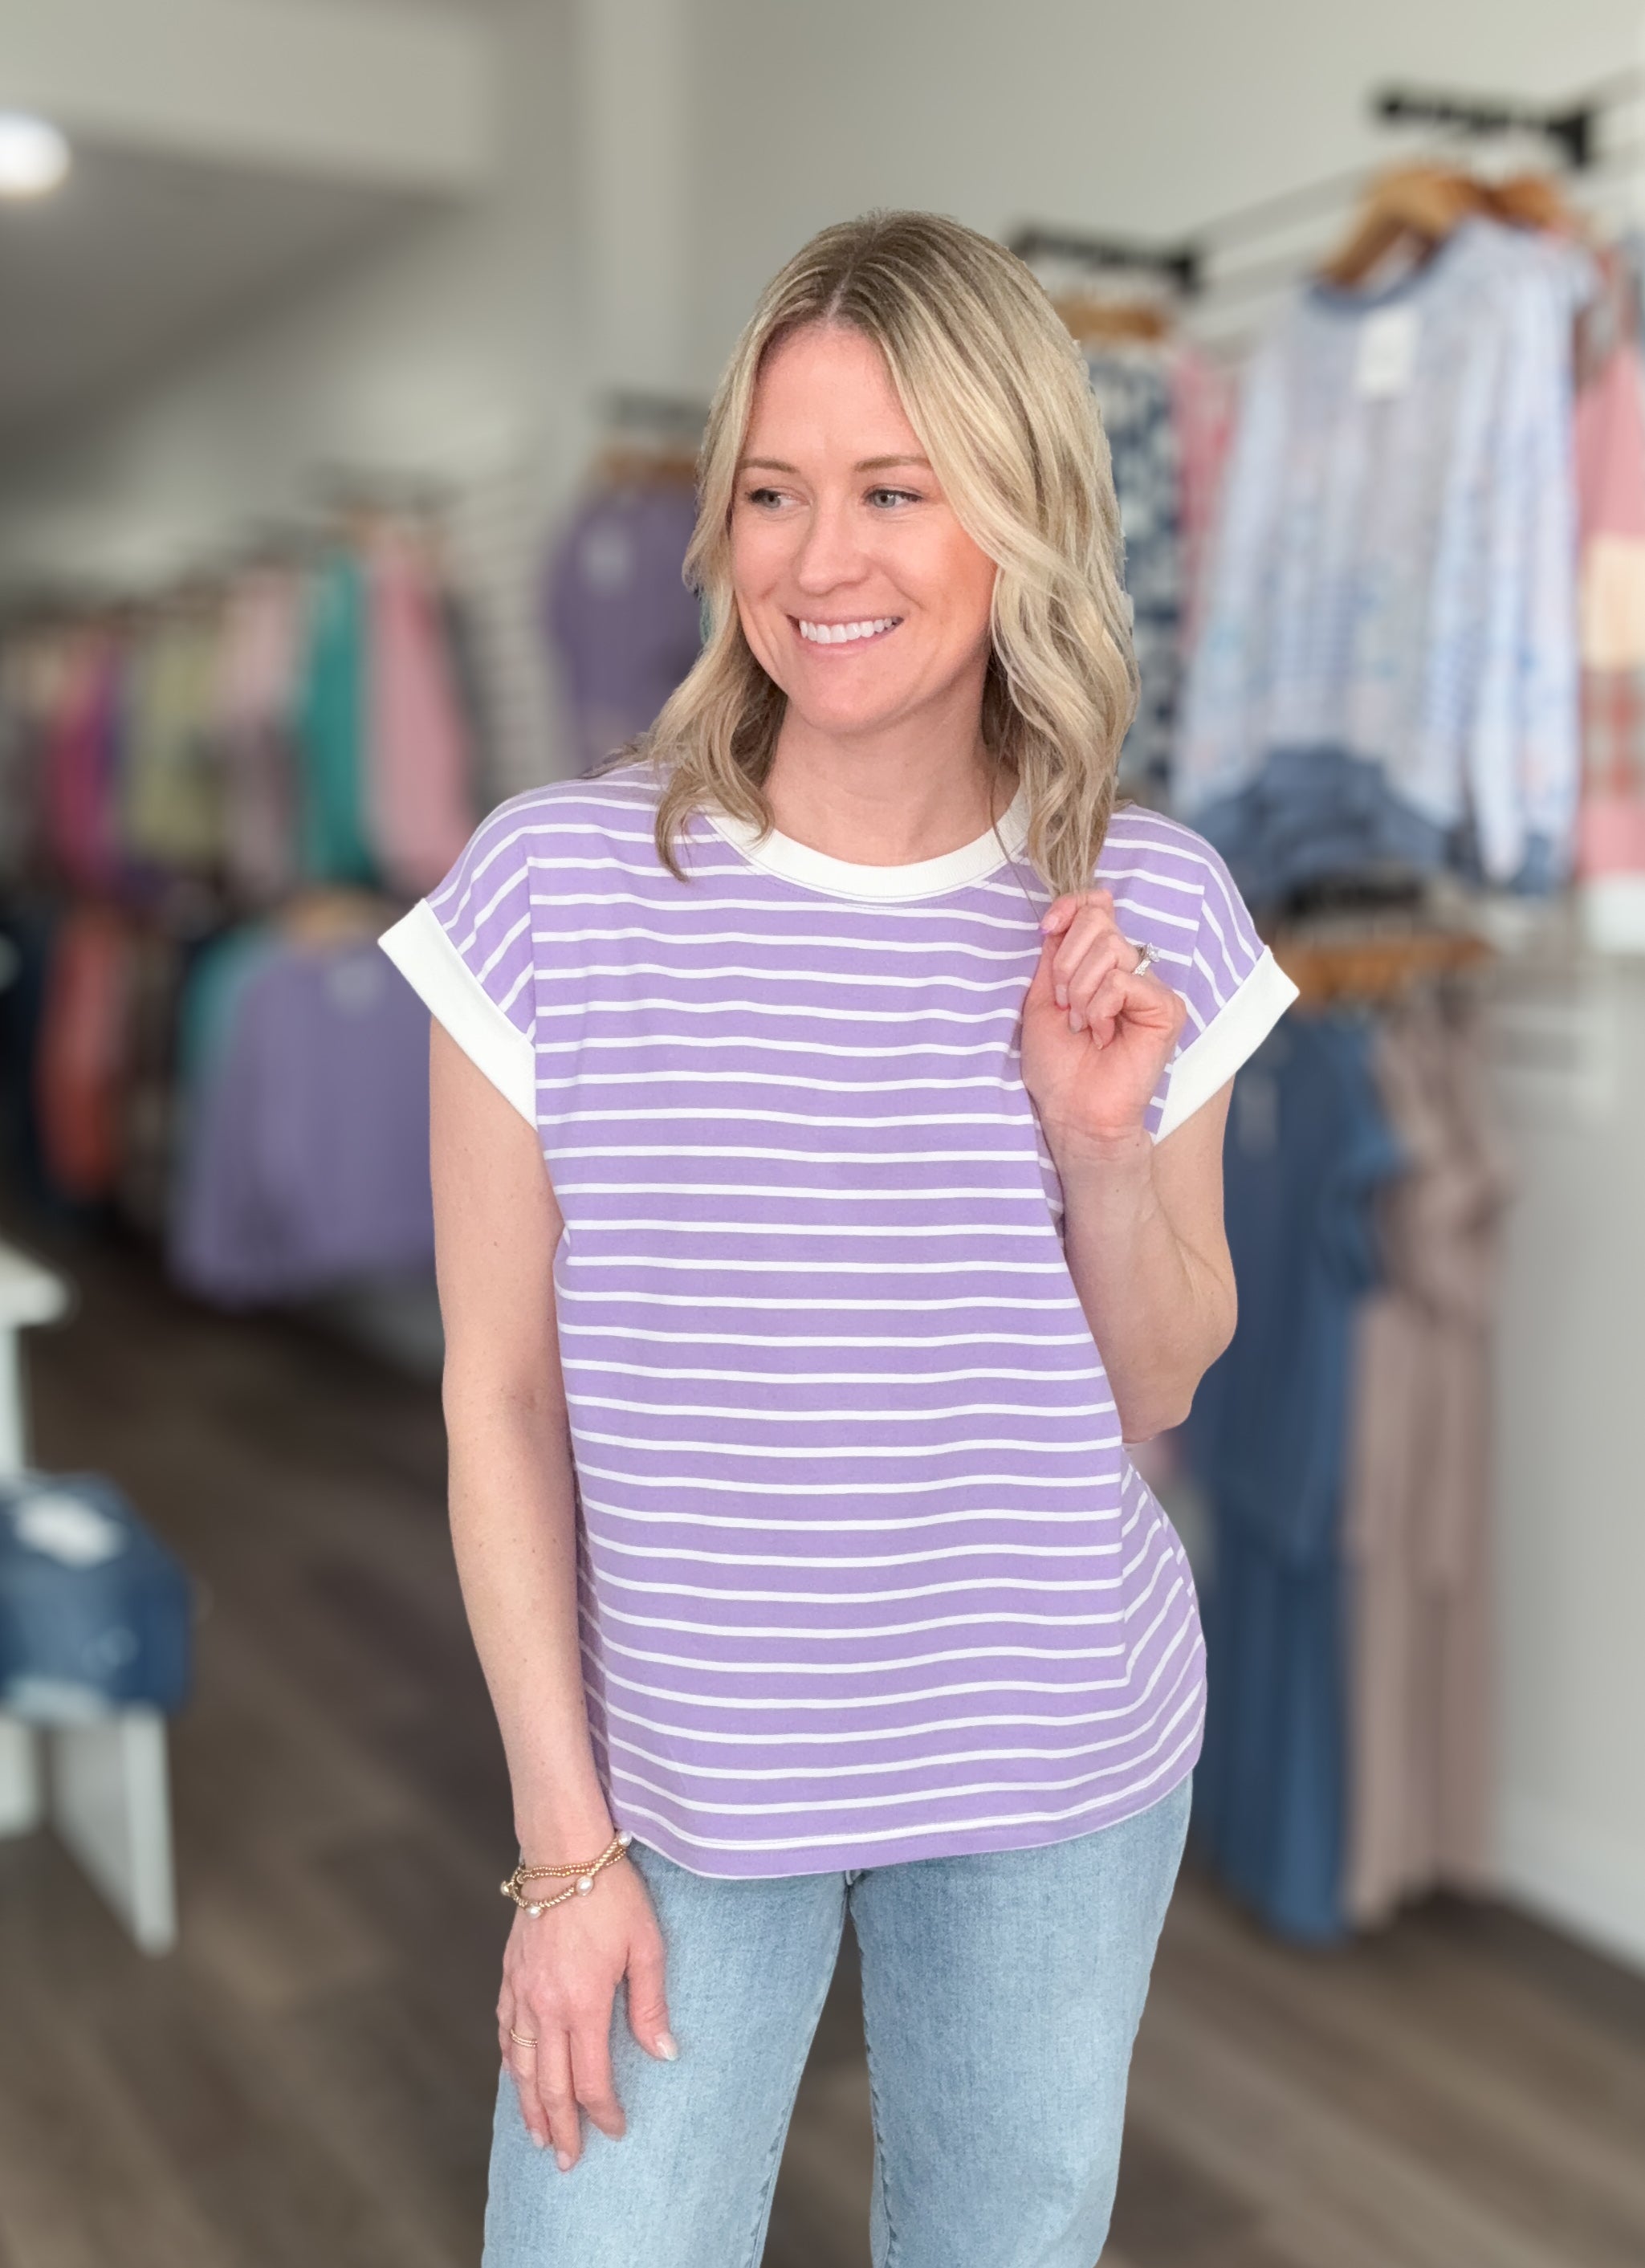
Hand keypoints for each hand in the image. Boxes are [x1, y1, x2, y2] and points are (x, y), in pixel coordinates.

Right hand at [498, 1858, 674, 2170]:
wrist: (563, 1851)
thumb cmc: (613, 1894)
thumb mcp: (647, 1946)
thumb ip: (651, 2005)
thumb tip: (664, 2055)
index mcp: (583, 2004)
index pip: (591, 2078)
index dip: (603, 2111)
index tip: (615, 2130)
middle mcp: (546, 2006)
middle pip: (549, 2084)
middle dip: (561, 2126)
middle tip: (567, 2161)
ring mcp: (521, 1991)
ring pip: (519, 2064)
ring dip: (528, 2105)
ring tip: (538, 2135)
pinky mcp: (509, 1974)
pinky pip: (504, 2031)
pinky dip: (509, 2063)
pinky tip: (514, 2077)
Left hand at [1021, 889, 1185, 1157]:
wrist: (1072, 1112)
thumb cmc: (1057, 1065)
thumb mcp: (1042, 998)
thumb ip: (1055, 954)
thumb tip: (1063, 914)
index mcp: (1101, 964)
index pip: (1097, 905)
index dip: (1071, 907)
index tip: (1046, 928)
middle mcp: (1130, 970)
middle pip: (1100, 922)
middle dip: (1067, 963)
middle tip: (1065, 1006)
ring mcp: (1151, 988)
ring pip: (1111, 949)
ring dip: (1081, 991)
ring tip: (1082, 1026)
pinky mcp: (1167, 1009)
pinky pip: (1123, 982)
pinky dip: (1101, 1007)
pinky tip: (1102, 1035)